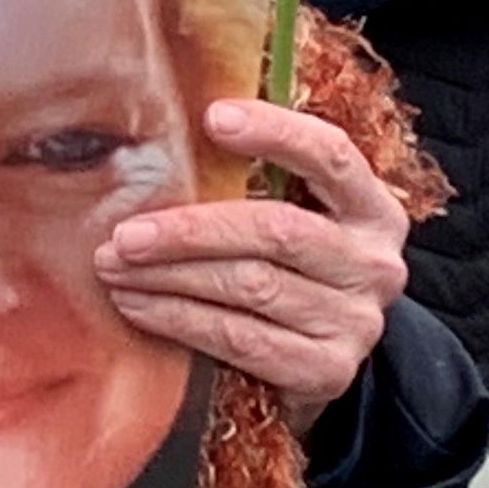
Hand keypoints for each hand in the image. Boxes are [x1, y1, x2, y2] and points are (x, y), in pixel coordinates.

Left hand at [91, 99, 410, 431]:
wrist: (320, 359)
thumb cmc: (289, 271)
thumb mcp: (296, 218)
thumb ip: (259, 179)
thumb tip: (169, 132)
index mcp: (373, 209)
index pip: (332, 156)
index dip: (277, 133)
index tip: (212, 117)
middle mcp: (374, 264)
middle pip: (275, 231)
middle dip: (189, 230)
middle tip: (123, 233)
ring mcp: (354, 322)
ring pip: (249, 287)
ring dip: (169, 276)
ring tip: (114, 267)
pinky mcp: (326, 371)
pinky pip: (239, 338)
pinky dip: (178, 319)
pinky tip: (137, 305)